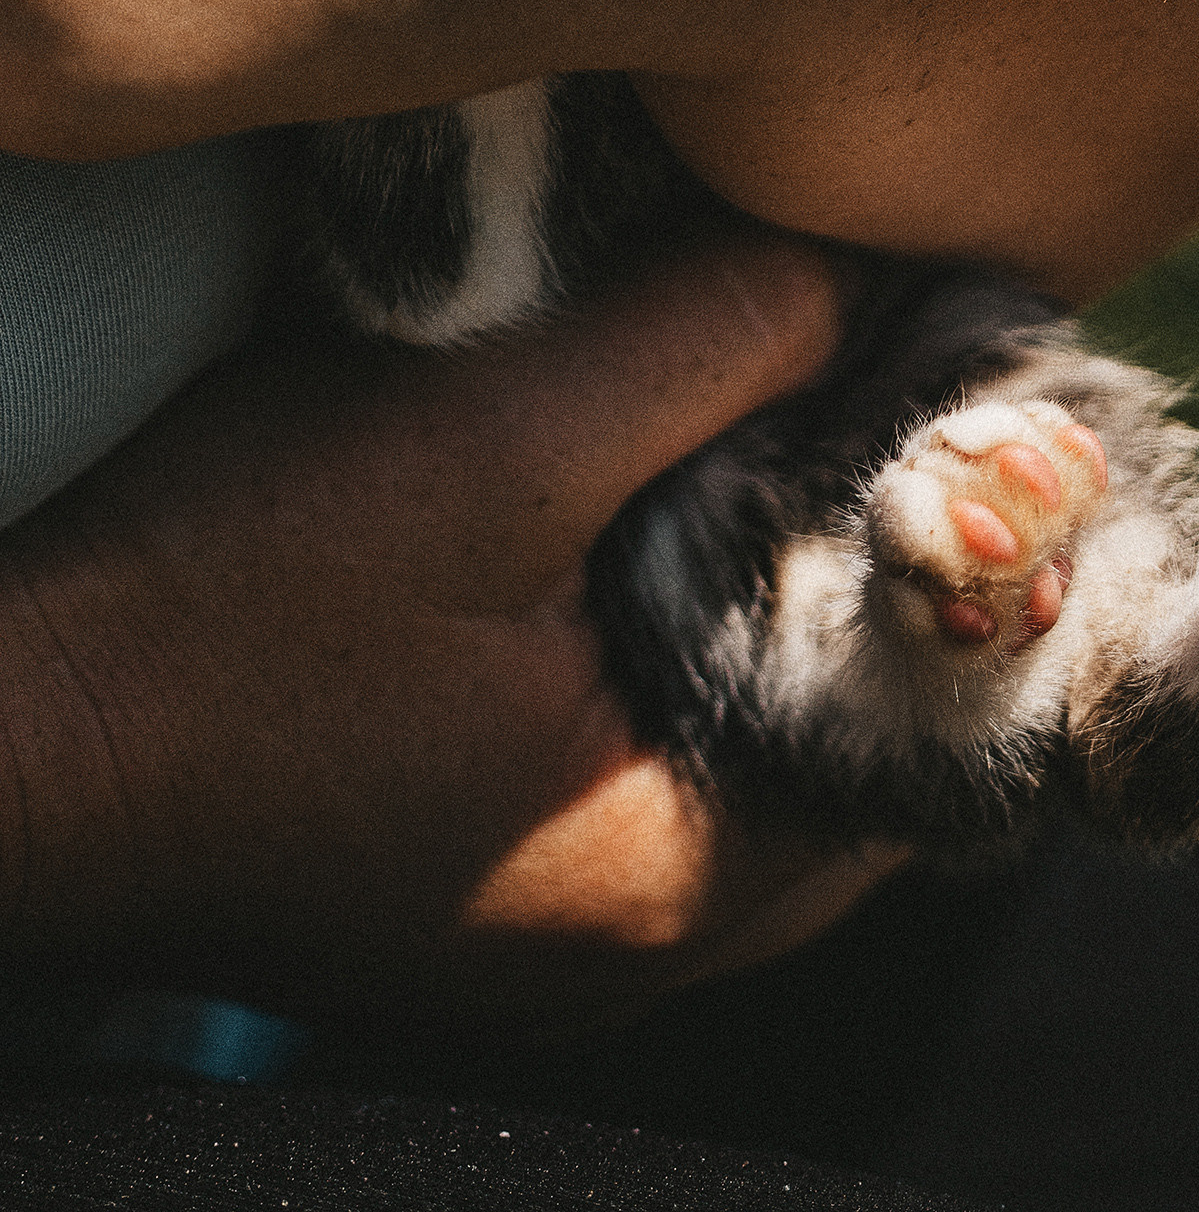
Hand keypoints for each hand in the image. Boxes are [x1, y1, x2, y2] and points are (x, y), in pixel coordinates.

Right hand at [0, 214, 881, 1031]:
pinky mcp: (479, 875)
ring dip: (766, 598)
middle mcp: (638, 943)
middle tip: (863, 401)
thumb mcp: (480, 445)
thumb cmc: (210, 618)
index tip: (961, 409)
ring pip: (751, 741)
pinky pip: (649, 754)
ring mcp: (553, 927)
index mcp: (675, 879)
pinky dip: (674, 642)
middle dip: (863, 568)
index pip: (930, 726)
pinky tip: (639, 525)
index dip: (959, 553)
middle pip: (851, 737)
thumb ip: (698, 351)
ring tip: (760, 438)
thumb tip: (857, 282)